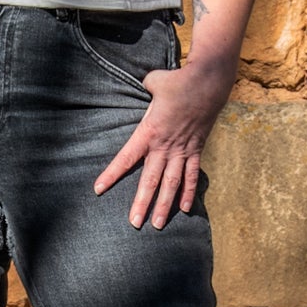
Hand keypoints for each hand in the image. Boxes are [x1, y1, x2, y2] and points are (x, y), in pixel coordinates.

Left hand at [93, 59, 234, 228]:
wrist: (208, 82)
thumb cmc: (177, 81)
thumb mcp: (153, 82)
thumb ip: (144, 87)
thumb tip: (144, 85)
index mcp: (149, 131)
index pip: (126, 157)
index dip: (111, 174)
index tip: (98, 189)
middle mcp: (165, 146)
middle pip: (150, 180)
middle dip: (142, 203)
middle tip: (134, 223)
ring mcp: (182, 150)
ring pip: (172, 183)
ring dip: (165, 205)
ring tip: (158, 225)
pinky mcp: (196, 150)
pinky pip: (192, 176)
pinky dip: (189, 193)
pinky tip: (186, 209)